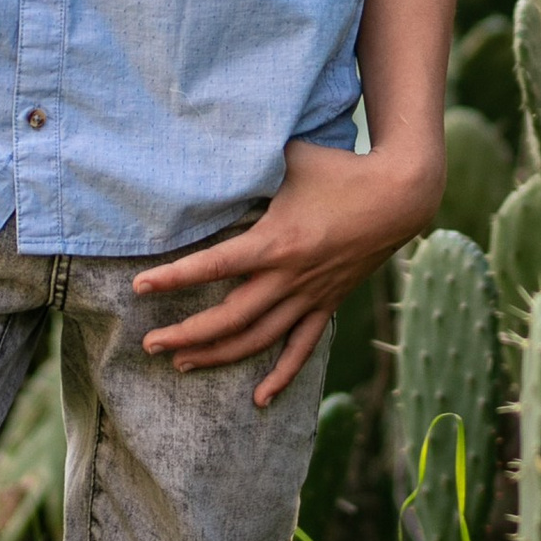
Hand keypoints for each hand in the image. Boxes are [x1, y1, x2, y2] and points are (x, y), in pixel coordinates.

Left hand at [133, 138, 444, 405]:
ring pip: (259, 339)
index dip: (174, 278)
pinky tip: (259, 399)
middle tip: (149, 344)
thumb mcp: (292, 158)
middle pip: (229, 318)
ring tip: (181, 364)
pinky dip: (281, 376)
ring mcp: (310, 296)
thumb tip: (213, 141)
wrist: (400, 196)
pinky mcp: (327, 304)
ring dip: (218, 356)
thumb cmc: (341, 170)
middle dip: (186, 334)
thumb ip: (252, 156)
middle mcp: (289, 277)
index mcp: (275, 243)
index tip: (139, 287)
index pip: (214, 266)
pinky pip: (303, 349)